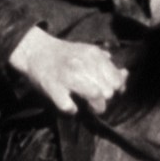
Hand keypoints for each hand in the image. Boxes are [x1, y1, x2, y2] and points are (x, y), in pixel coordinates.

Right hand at [7, 26, 127, 114]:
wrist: (35, 50)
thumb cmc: (64, 54)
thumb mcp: (87, 52)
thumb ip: (106, 63)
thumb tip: (125, 74)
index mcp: (93, 55)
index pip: (116, 79)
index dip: (116, 89)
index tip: (109, 91)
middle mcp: (82, 64)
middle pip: (107, 91)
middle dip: (104, 99)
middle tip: (97, 99)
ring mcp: (67, 76)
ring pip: (95, 97)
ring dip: (94, 106)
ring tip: (89, 106)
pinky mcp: (53, 88)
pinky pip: (69, 107)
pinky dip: (71, 110)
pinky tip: (70, 105)